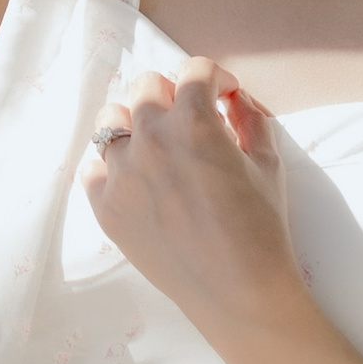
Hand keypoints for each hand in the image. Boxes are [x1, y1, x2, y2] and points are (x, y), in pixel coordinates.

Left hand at [79, 55, 301, 343]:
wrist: (239, 293)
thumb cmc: (263, 228)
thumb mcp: (269, 164)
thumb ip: (250, 119)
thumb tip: (233, 99)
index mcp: (193, 122)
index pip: (194, 70)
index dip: (216, 79)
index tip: (224, 96)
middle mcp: (150, 139)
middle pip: (147, 86)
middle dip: (173, 96)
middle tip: (191, 122)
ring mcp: (121, 173)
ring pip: (111, 120)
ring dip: (136, 125)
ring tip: (156, 148)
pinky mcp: (106, 207)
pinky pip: (93, 168)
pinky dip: (113, 168)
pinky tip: (136, 181)